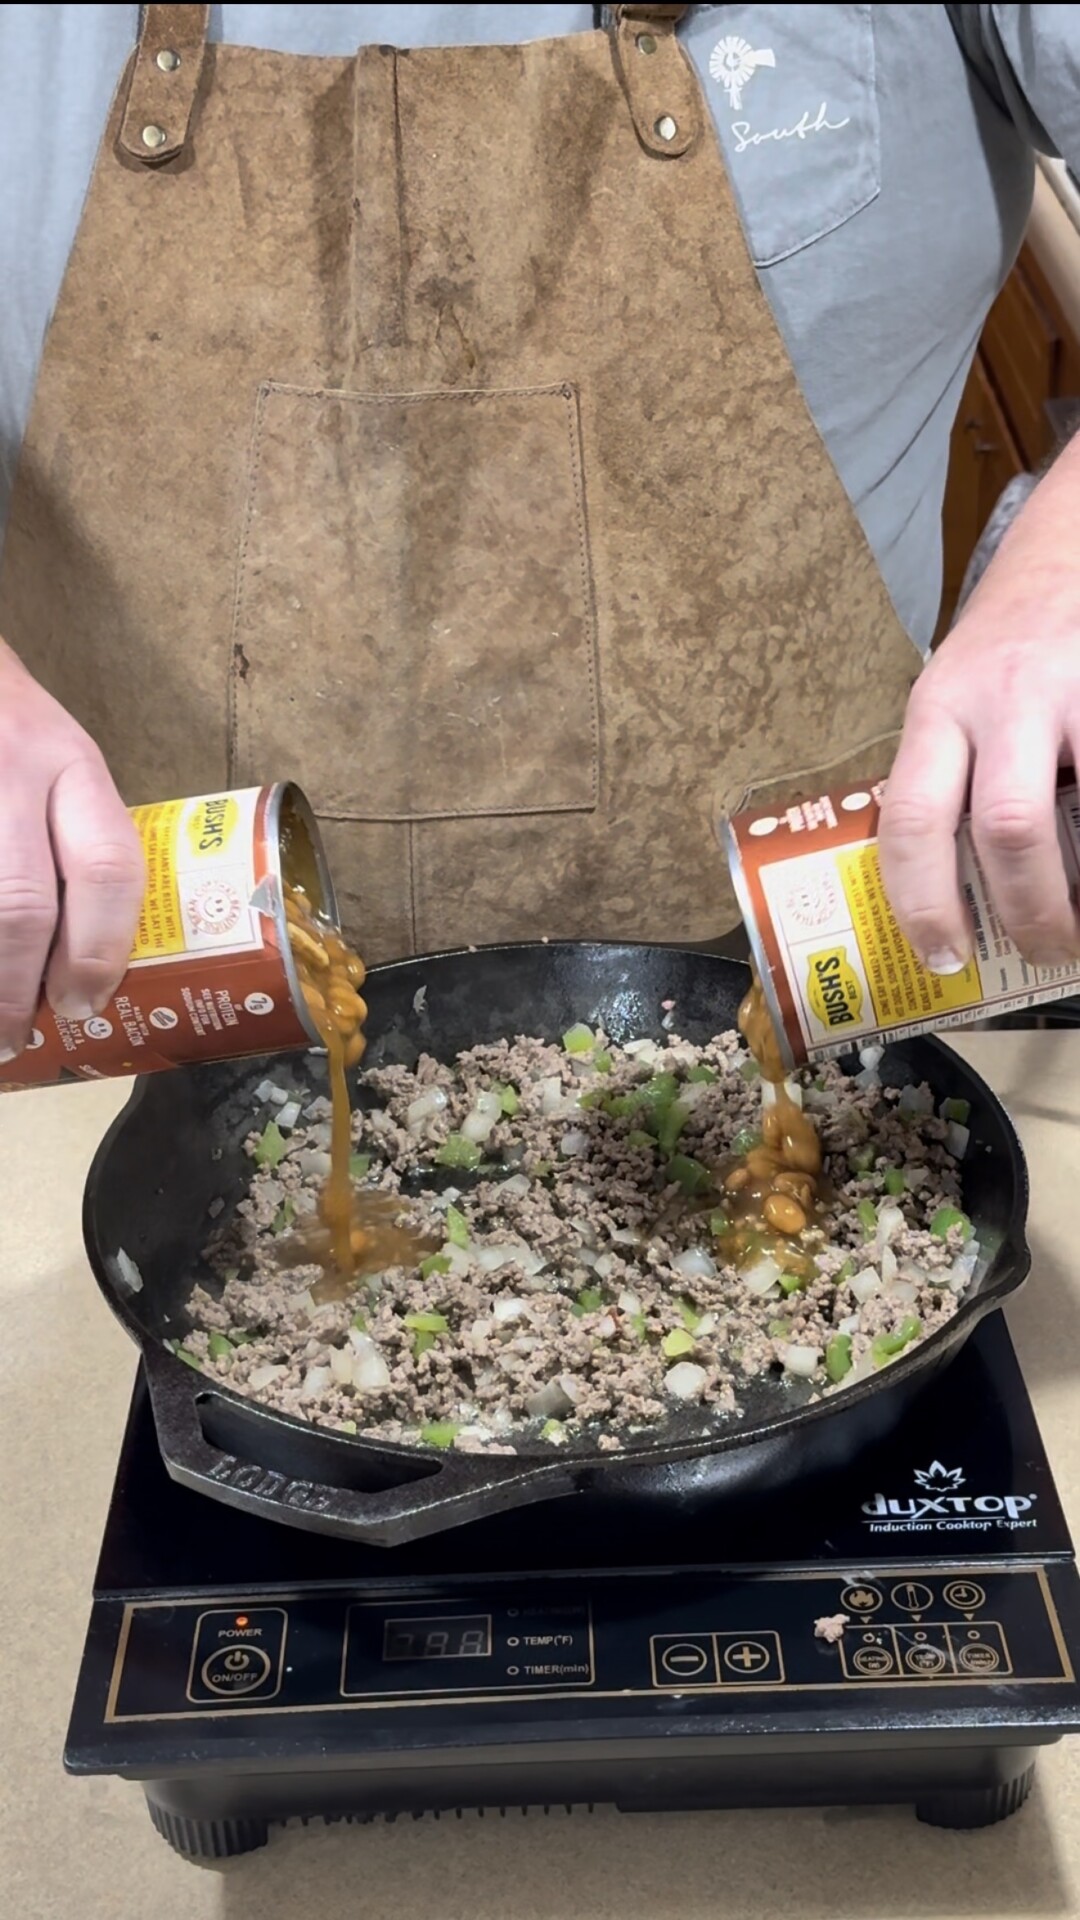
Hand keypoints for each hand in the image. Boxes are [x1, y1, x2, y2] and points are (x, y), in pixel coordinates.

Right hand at [0, 642, 144, 1058]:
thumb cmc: (12, 728)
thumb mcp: (63, 761)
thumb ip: (79, 838)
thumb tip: (93, 957)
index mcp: (72, 768)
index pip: (107, 868)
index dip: (99, 949)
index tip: (86, 1003)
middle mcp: (14, 775)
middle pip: (21, 903)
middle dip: (19, 986)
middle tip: (17, 1037)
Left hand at [880, 442, 1079, 971]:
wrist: (1072, 545)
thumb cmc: (1012, 645)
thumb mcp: (959, 697)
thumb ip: (950, 775)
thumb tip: (953, 896)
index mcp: (938, 710)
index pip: (910, 819)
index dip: (923, 903)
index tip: (942, 958)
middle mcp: (1000, 697)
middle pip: (1004, 826)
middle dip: (1028, 909)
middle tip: (1046, 951)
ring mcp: (1070, 690)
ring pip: (1069, 814)